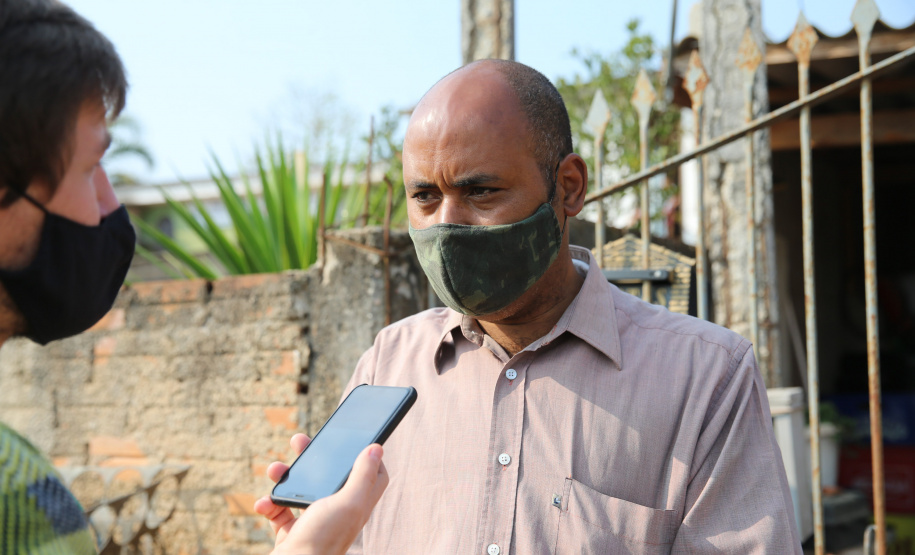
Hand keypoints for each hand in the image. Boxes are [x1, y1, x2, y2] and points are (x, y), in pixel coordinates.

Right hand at [254, 434, 387, 554]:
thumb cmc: (322, 540)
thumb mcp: (347, 503)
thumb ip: (362, 476)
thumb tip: (377, 448)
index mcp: (357, 505)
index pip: (373, 477)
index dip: (367, 458)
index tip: (355, 441)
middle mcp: (339, 513)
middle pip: (332, 477)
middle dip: (314, 458)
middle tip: (298, 441)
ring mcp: (315, 523)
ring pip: (302, 490)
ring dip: (285, 478)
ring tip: (274, 470)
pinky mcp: (293, 534)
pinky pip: (280, 512)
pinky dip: (270, 505)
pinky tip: (265, 503)